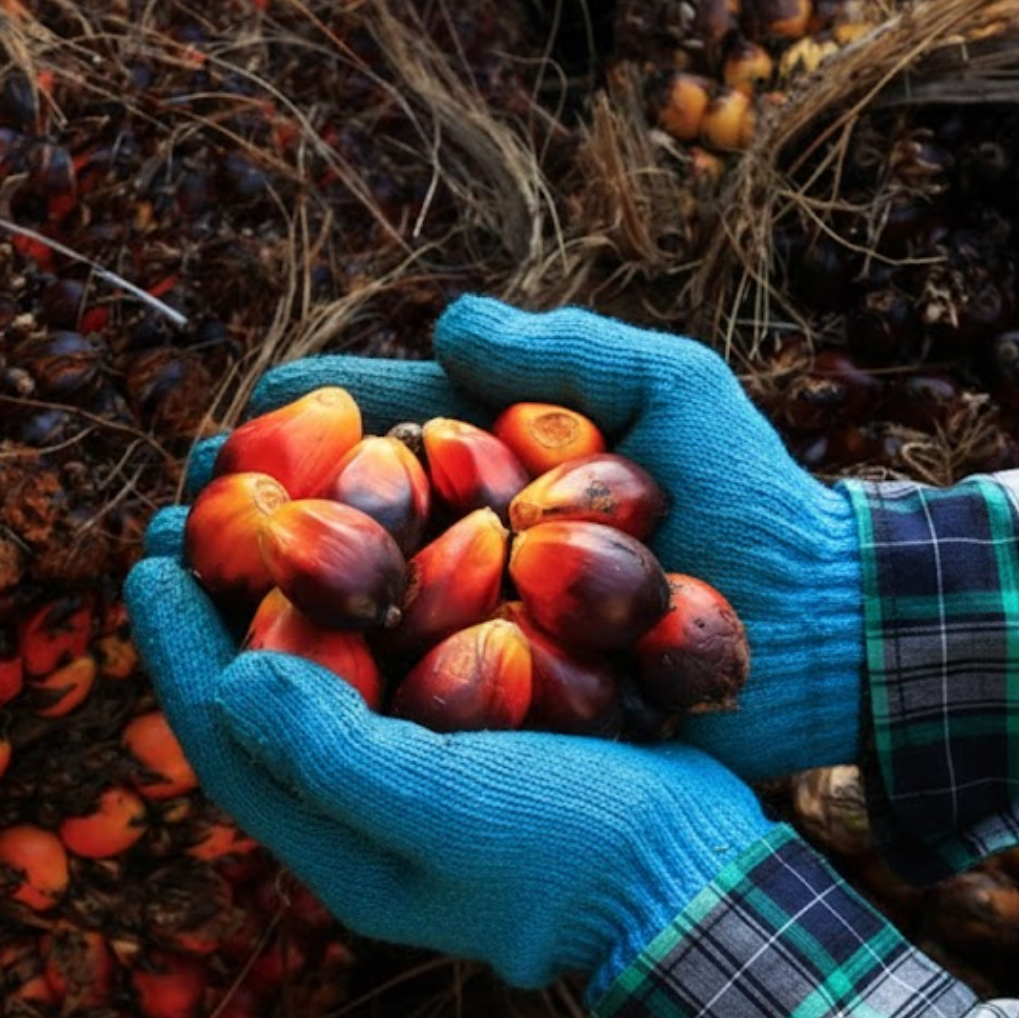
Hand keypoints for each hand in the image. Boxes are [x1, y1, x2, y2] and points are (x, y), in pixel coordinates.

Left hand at [125, 520, 772, 993]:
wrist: (694, 877)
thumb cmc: (574, 852)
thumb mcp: (447, 807)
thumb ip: (331, 754)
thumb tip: (230, 679)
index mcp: (342, 845)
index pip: (231, 743)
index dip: (181, 653)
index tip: (148, 558)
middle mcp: (372, 807)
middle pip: (273, 694)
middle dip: (226, 604)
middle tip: (191, 508)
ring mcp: (431, 770)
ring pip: (341, 664)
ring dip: (300, 584)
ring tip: (271, 497)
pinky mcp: (483, 733)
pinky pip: (409, 651)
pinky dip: (387, 588)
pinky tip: (385, 523)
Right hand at [240, 296, 863, 781]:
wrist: (830, 629)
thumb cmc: (759, 499)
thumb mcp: (675, 391)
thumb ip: (569, 350)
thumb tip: (449, 319)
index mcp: (509, 457)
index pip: (386, 424)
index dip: (306, 421)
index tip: (232, 424)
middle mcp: (488, 538)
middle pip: (358, 516)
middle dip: (272, 513)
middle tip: (188, 519)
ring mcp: (498, 620)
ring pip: (371, 605)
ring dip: (289, 602)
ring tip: (206, 601)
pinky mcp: (518, 698)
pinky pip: (421, 684)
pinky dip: (359, 682)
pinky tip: (287, 686)